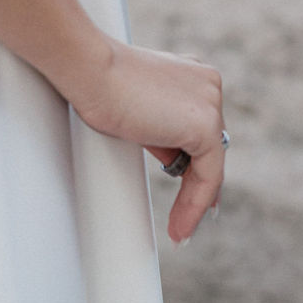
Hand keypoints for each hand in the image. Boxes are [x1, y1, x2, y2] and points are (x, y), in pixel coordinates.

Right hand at [73, 39, 226, 243]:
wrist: (92, 73)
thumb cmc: (100, 85)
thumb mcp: (138, 108)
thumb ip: (159, 126)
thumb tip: (169, 155)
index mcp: (193, 76)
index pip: (200, 127)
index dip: (196, 161)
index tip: (192, 190)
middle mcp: (208, 85)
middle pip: (207, 146)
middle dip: (196, 185)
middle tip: (184, 218)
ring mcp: (210, 103)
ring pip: (209, 164)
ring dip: (194, 200)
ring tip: (178, 230)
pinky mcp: (205, 125)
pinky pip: (208, 176)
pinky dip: (195, 204)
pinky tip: (180, 226)